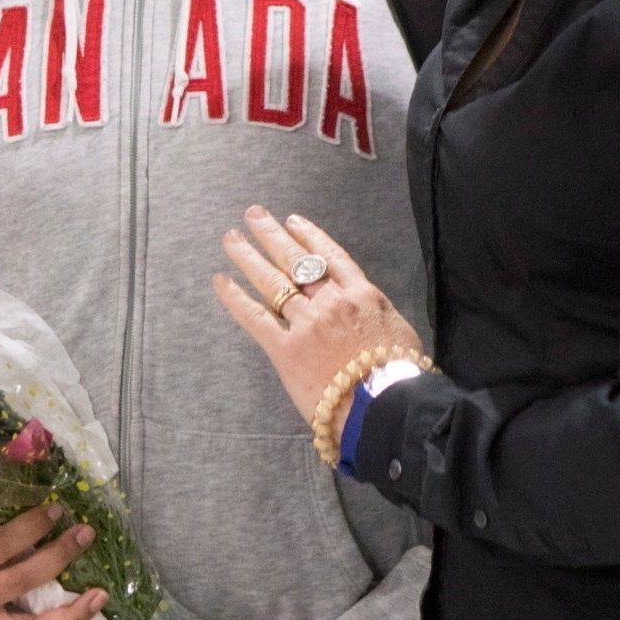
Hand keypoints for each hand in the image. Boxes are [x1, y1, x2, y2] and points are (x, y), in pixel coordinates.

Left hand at [214, 207, 422, 424]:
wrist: (385, 405)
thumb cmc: (399, 376)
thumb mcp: (398, 332)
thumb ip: (374, 316)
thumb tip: (365, 314)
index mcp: (361, 295)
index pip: (330, 257)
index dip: (309, 236)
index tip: (292, 221)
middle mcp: (331, 301)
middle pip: (296, 260)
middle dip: (272, 235)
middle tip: (253, 214)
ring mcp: (306, 323)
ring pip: (273, 281)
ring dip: (248, 256)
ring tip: (231, 238)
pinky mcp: (285, 349)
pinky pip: (255, 316)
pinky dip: (235, 297)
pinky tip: (221, 280)